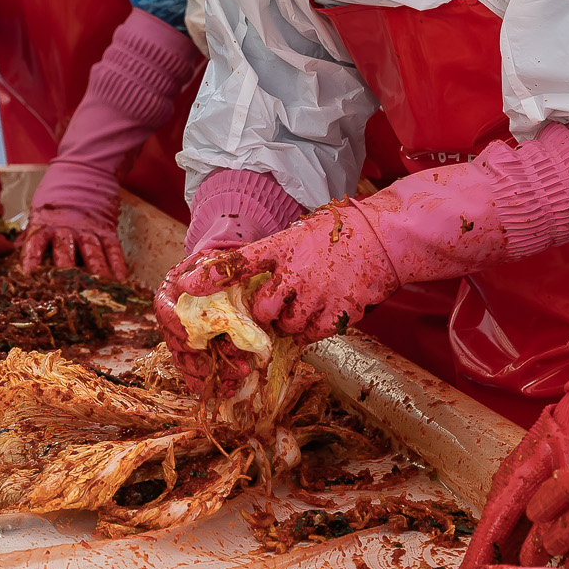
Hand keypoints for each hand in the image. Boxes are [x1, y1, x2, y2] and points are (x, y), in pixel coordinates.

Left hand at [18, 143, 129, 278]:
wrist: (83, 170)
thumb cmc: (55, 196)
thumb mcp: (37, 212)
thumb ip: (28, 234)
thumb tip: (11, 252)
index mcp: (44, 224)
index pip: (35, 244)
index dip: (31, 261)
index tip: (28, 278)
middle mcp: (66, 229)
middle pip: (65, 254)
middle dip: (65, 275)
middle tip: (67, 295)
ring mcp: (88, 229)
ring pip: (92, 253)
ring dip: (95, 273)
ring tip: (98, 291)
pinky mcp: (106, 229)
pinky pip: (113, 249)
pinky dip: (117, 264)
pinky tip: (120, 281)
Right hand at [152, 248, 270, 406]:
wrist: (225, 275)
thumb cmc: (219, 266)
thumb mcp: (216, 260)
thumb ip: (210, 268)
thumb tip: (190, 285)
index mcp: (169, 295)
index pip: (165, 312)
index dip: (176, 327)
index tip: (192, 339)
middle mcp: (171, 320)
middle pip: (177, 345)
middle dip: (199, 360)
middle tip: (218, 367)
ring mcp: (183, 338)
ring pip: (187, 363)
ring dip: (209, 375)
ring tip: (236, 378)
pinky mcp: (198, 351)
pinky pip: (199, 372)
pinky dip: (212, 382)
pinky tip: (229, 389)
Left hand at [166, 203, 399, 342]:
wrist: (383, 237)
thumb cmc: (339, 234)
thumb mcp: (300, 234)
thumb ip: (276, 255)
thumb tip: (251, 277)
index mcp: (283, 246)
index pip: (238, 262)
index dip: (210, 276)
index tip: (185, 287)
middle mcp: (296, 271)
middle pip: (262, 309)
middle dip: (266, 313)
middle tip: (278, 305)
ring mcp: (318, 293)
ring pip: (288, 326)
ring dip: (292, 322)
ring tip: (307, 305)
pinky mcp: (339, 311)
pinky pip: (315, 334)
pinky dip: (315, 329)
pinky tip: (324, 311)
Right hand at [451, 395, 568, 568]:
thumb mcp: (564, 474)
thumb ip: (552, 510)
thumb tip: (539, 548)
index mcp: (509, 489)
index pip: (488, 534)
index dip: (476, 562)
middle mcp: (506, 495)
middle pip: (488, 540)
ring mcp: (513, 498)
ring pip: (500, 539)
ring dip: (491, 565)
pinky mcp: (526, 500)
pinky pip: (513, 533)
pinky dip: (508, 555)